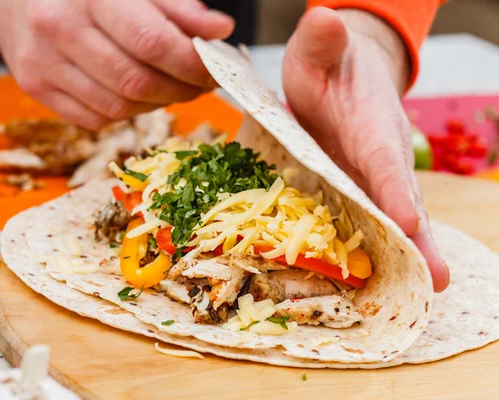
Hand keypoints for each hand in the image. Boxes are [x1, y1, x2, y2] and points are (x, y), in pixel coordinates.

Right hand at [0, 0, 233, 128]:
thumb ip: (176, 7)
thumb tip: (221, 32)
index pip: (153, 42)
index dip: (191, 64)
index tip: (214, 70)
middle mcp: (59, 28)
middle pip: (138, 81)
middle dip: (181, 90)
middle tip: (199, 83)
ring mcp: (42, 62)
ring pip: (119, 106)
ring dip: (156, 103)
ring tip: (170, 86)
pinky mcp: (34, 85)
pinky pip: (96, 117)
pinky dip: (126, 111)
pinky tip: (135, 93)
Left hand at [282, 7, 449, 291]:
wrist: (341, 73)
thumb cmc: (327, 63)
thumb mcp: (316, 50)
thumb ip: (321, 41)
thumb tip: (325, 21)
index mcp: (370, 122)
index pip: (383, 158)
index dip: (395, 188)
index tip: (409, 219)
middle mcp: (379, 153)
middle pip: (401, 196)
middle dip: (418, 235)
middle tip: (438, 276)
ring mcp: (371, 173)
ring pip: (392, 212)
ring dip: (408, 250)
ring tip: (428, 287)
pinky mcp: (358, 184)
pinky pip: (369, 215)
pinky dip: (381, 244)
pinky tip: (381, 275)